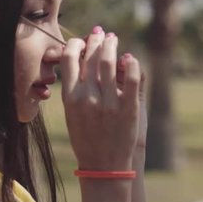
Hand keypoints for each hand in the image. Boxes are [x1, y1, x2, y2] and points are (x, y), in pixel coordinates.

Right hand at [60, 28, 141, 170]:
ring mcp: (109, 102)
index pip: (70, 59)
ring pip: (111, 62)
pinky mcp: (129, 108)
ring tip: (113, 40)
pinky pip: (132, 78)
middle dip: (96, 41)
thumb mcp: (72, 113)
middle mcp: (88, 97)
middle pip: (92, 57)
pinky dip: (132, 64)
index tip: (81, 41)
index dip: (75, 44)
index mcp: (71, 97)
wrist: (103, 166)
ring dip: (112, 46)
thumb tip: (81, 61)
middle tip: (101, 35)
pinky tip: (130, 59)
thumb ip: (75, 88)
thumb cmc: (86, 139)